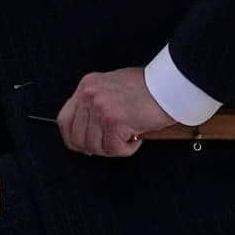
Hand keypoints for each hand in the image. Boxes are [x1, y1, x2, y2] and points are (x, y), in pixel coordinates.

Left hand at [55, 67, 172, 157]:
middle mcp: (89, 95)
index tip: (84, 146)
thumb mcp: (113, 87)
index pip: (64, 120)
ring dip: (113, 147)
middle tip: (113, 144)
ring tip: (129, 136)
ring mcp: (100, 108)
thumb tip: (89, 131)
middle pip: (77, 138)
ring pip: (94, 146)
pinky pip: (113, 149)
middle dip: (95, 147)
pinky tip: (136, 137)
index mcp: (86, 86)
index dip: (73, 138)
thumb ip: (97, 104)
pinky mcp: (113, 121)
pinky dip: (127, 149)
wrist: (170, 85)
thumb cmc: (149, 87)